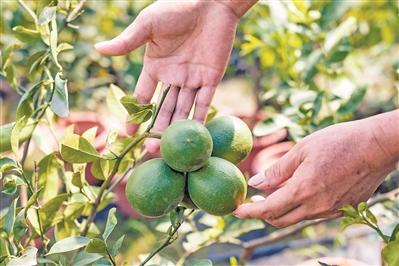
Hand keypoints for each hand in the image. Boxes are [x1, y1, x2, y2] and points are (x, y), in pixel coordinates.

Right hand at [95, 1, 239, 151]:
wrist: (211, 3)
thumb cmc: (177, 8)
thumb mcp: (148, 25)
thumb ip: (127, 41)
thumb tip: (97, 49)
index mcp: (155, 66)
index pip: (143, 96)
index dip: (136, 114)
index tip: (129, 133)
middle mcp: (173, 77)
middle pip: (163, 109)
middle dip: (157, 129)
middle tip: (151, 149)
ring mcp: (192, 79)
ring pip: (182, 110)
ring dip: (176, 129)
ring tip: (169, 149)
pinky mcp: (211, 79)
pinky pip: (204, 102)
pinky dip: (200, 118)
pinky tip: (194, 135)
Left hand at [234, 111, 398, 227]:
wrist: (377, 146)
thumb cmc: (338, 142)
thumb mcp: (302, 150)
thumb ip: (277, 170)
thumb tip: (256, 183)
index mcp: (303, 190)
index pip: (268, 209)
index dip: (249, 212)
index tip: (236, 211)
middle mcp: (316, 206)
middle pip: (280, 220)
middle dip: (263, 214)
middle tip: (254, 202)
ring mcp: (331, 210)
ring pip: (297, 218)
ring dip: (282, 210)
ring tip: (275, 193)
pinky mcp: (344, 209)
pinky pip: (314, 214)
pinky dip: (300, 208)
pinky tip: (300, 192)